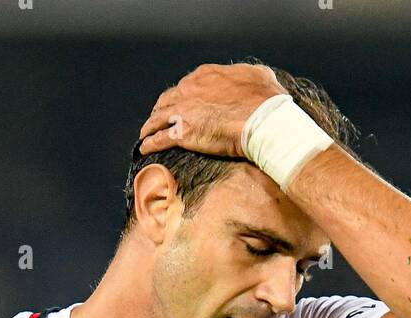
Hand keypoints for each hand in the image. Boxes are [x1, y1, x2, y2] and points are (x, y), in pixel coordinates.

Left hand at [137, 62, 286, 159]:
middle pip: (168, 99)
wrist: (263, 122)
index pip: (187, 85)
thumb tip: (253, 77)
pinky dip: (150, 143)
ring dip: (150, 125)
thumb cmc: (265, 101)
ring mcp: (183, 112)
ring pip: (158, 118)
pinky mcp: (182, 134)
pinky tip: (144, 148)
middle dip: (163, 108)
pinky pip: (158, 139)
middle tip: (160, 117)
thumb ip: (248, 75)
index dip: (183, 95)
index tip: (182, 102)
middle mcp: (190, 90)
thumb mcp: (259, 75)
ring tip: (146, 132)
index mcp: (207, 76)